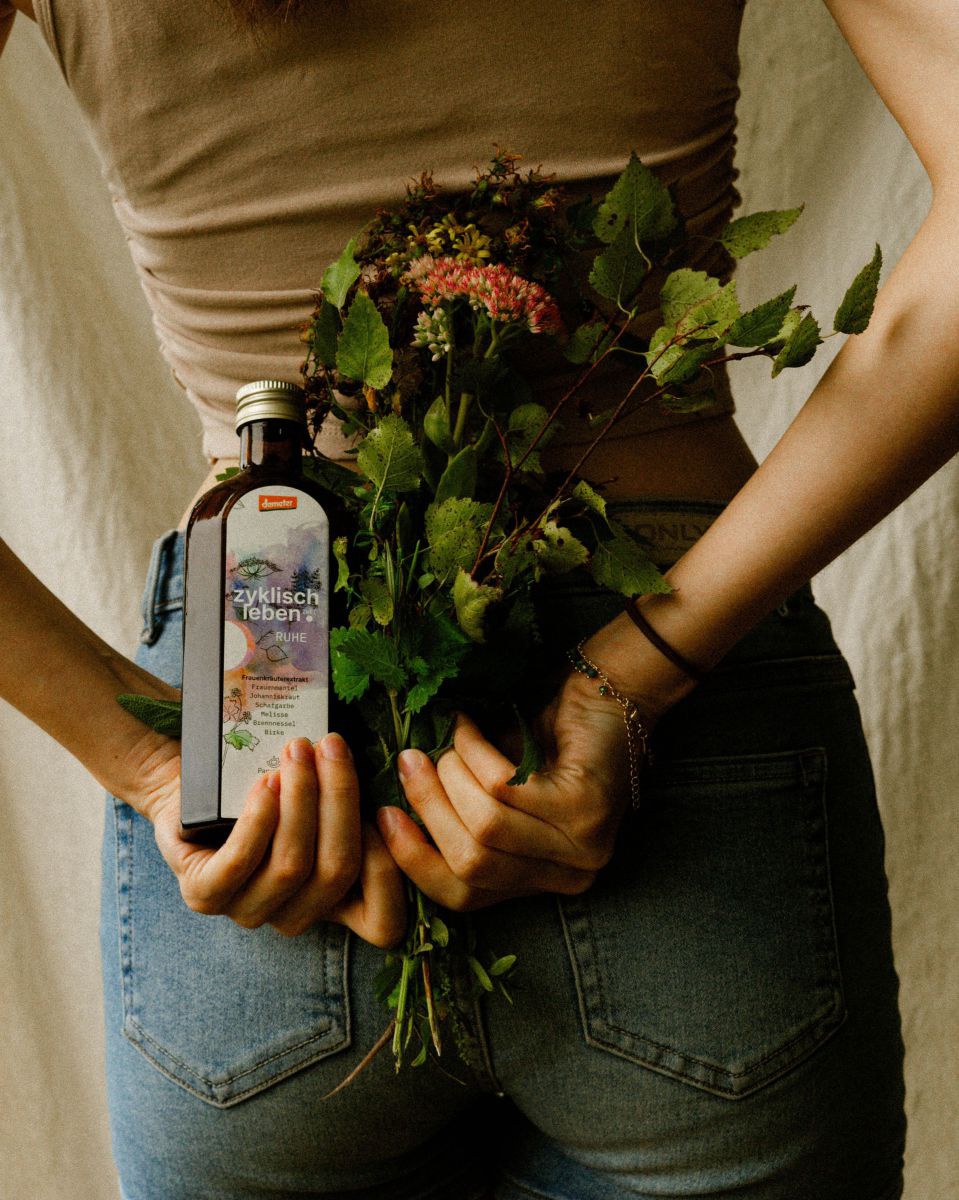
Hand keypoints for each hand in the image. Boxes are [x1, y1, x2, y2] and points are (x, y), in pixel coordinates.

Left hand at [123, 731, 405, 946]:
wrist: (195, 784)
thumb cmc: (270, 788)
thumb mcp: (320, 799)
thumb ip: (355, 802)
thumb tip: (396, 777)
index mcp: (333, 906)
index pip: (382, 924)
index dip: (392, 873)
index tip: (389, 808)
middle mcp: (294, 916)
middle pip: (337, 872)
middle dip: (341, 800)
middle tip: (334, 745)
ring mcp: (247, 910)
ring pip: (292, 865)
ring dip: (300, 799)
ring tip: (298, 750)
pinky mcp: (204, 894)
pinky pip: (240, 862)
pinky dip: (259, 819)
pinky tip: (266, 783)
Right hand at [377, 666, 655, 910]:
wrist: (608, 692)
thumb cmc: (545, 741)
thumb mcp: (495, 793)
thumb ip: (456, 817)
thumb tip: (389, 820)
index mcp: (545, 882)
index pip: (465, 897)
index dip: (415, 860)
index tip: (381, 817)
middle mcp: (570, 875)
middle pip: (471, 865)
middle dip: (430, 808)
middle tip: (409, 761)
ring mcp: (583, 845)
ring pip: (485, 826)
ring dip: (452, 776)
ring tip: (446, 743)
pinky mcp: (586, 807)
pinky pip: (505, 787)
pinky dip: (475, 752)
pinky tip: (469, 726)